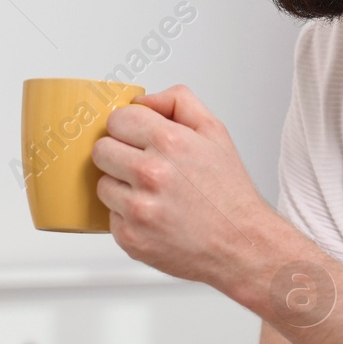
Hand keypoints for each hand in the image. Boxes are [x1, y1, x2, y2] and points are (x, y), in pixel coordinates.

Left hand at [92, 84, 289, 288]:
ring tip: (153, 194)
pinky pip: (110, 216)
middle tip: (144, 166)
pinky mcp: (130, 237)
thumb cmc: (229, 193)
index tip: (138, 138)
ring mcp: (138, 208)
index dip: (128, 128)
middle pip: (101, 150)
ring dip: (121, 187)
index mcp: (170, 142)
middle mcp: (151, 173)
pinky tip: (154, 216)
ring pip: (102, 184)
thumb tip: (142, 100)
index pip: (117, 119)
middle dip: (120, 155)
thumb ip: (178, 102)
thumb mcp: (215, 132)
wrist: (241, 243)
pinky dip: (127, 216)